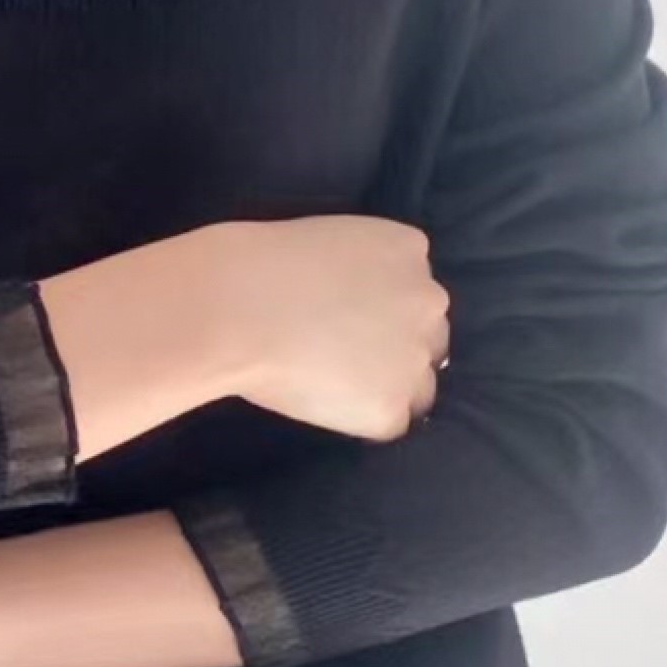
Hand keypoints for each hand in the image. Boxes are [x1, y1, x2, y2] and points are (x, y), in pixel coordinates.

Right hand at [219, 215, 450, 440]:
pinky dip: (361, 420)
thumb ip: (359, 273)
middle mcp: (429, 300)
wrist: (237, 310)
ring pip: (418, 387)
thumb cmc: (259, 267)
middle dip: (396, 351)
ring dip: (385, 389)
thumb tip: (357, 311)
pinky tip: (323, 403)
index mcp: (409, 250)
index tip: (350, 323)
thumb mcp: (329, 243)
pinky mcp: (392, 406)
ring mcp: (415, 357)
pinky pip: (389, 423)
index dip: (384, 315)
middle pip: (429, 339)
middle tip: (344, 360)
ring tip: (333, 387)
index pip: (417, 293)